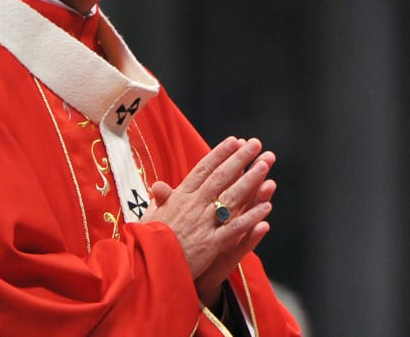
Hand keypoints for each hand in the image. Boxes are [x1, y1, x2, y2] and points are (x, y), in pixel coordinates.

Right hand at [142, 137, 276, 306]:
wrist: (144, 267)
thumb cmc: (146, 243)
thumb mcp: (149, 216)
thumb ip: (160, 201)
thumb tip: (159, 185)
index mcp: (179, 198)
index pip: (202, 170)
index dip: (219, 154)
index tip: (234, 141)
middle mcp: (193, 206)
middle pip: (220, 177)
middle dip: (239, 159)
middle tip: (255, 144)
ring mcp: (203, 224)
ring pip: (231, 197)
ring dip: (250, 180)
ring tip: (265, 165)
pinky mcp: (210, 244)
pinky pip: (235, 228)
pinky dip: (251, 217)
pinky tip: (266, 207)